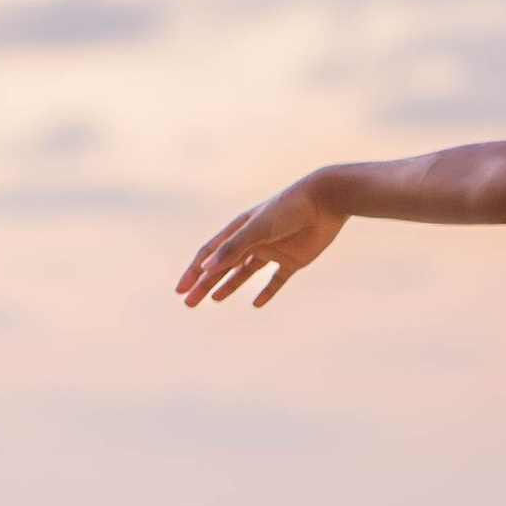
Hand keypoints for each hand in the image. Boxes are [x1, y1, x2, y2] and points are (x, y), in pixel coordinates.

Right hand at [176, 175, 345, 309]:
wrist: (325, 202)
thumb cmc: (288, 209)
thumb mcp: (257, 228)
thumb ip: (233, 248)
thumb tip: (206, 269)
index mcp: (240, 229)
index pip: (210, 254)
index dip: (194, 272)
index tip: (181, 290)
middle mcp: (253, 240)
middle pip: (223, 267)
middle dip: (205, 284)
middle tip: (190, 304)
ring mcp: (272, 251)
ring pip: (244, 273)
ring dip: (229, 286)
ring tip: (214, 299)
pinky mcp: (292, 260)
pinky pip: (276, 280)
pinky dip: (267, 292)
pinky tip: (257, 304)